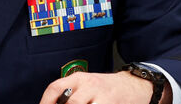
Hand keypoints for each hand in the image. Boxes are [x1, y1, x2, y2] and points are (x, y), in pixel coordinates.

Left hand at [37, 70, 170, 103]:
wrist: (135, 86)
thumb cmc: (107, 88)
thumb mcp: (87, 85)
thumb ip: (71, 93)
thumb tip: (53, 103)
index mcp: (80, 78)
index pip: (56, 88)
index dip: (45, 102)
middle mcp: (90, 85)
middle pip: (71, 102)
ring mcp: (103, 96)